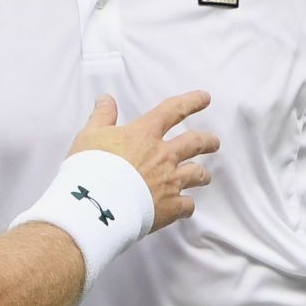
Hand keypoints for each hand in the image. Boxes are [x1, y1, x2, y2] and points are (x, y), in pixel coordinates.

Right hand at [66, 92, 218, 232]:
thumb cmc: (92, 166)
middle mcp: (163, 155)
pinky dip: (186, 205)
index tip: (204, 98)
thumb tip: (106, 99)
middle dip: (207, 141)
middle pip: (194, 143)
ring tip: (204, 176)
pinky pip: (187, 205)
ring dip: (202, 174)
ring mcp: (170, 181)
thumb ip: (102, 115)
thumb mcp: (91, 134)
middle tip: (214, 142)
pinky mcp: (170, 206)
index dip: (191, 102)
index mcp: (145, 134)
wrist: (98, 203)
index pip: (173, 110)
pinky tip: (184, 207)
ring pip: (197, 174)